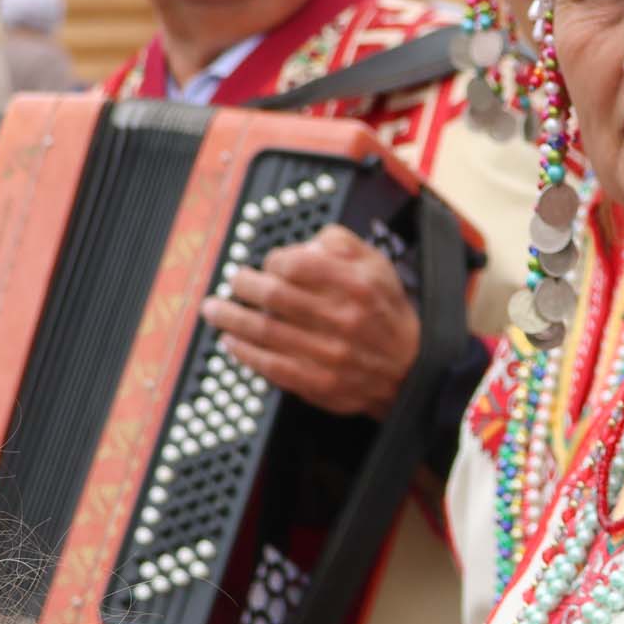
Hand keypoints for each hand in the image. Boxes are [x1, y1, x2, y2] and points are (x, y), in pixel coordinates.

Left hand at [201, 224, 419, 419]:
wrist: (409, 368)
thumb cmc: (384, 313)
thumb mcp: (377, 265)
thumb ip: (341, 243)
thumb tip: (304, 241)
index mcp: (356, 284)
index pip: (297, 264)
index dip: (272, 261)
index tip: (266, 264)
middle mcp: (343, 318)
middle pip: (274, 296)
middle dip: (243, 285)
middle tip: (234, 281)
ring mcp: (330, 354)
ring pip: (265, 332)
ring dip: (232, 318)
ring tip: (214, 310)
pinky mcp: (319, 382)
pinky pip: (271, 366)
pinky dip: (245, 352)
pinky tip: (232, 341)